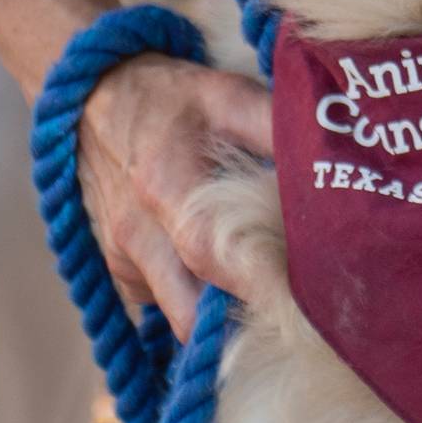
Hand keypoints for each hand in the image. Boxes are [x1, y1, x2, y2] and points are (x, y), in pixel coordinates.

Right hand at [0, 0, 272, 332]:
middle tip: (292, 313)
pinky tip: (216, 264)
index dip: (257, 288)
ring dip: (220, 313)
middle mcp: (137, 235)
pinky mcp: (117, 270)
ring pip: (179, 315)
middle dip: (241, 327)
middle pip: (191, 316)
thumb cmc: (170, 97)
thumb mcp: (227, 95)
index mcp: (166, 186)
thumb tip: (330, 164)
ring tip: (263, 285)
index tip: (305, 308)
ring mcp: (122, 259)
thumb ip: (276, 127)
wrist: (90, 97)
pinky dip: (195, 295)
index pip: (211, 257)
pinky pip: (163, 302)